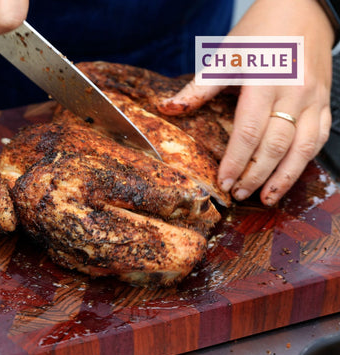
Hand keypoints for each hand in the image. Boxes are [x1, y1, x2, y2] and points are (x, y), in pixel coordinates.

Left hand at [160, 0, 333, 205]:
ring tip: (266, 197)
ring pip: (302, 148)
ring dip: (284, 177)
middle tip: (239, 194)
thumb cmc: (260, 32)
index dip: (235, 160)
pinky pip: (319, 138)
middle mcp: (293, 94)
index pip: (248, 132)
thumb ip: (199, 87)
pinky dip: (305, 160)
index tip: (223, 181)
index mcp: (264, 82)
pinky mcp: (325, 102)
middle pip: (275, 145)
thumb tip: (168, 108)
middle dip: (255, 174)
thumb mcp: (226, 55)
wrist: (302, 8)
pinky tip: (291, 175)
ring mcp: (313, 100)